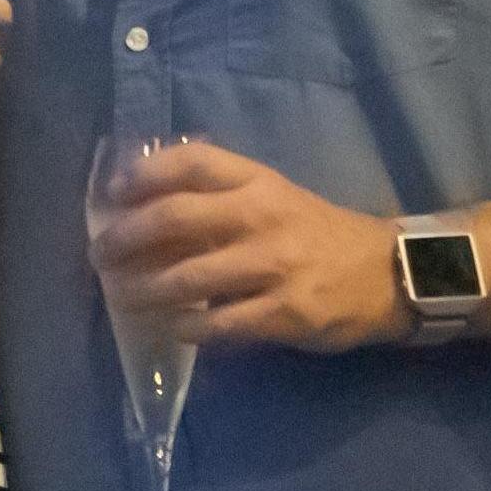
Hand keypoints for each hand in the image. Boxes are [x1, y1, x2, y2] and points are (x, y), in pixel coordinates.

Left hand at [84, 140, 409, 351]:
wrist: (390, 274)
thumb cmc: (320, 235)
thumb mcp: (277, 197)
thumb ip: (224, 194)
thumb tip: (151, 199)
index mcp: (259, 181)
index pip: (192, 162)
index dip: (144, 174)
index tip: (112, 193)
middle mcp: (262, 216)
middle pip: (174, 218)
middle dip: (125, 238)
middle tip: (100, 256)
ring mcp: (273, 266)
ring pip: (187, 278)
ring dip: (143, 290)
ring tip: (121, 297)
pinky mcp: (283, 312)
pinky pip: (218, 324)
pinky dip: (186, 328)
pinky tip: (171, 328)